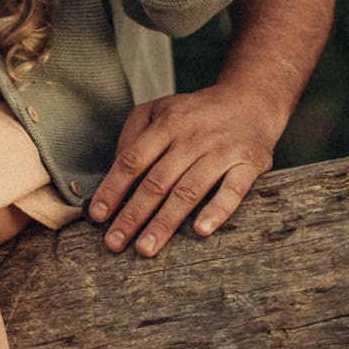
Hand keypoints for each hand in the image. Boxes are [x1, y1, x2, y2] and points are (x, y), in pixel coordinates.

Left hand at [88, 84, 278, 255]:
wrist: (250, 101)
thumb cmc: (195, 114)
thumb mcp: (159, 110)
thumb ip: (134, 135)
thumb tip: (115, 171)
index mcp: (166, 124)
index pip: (133, 160)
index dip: (113, 189)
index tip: (97, 216)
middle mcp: (192, 138)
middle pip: (156, 181)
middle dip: (132, 215)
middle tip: (114, 243)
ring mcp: (221, 151)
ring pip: (188, 191)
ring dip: (165, 222)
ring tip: (146, 248)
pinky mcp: (248, 164)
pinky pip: (232, 191)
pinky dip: (216, 210)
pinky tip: (200, 230)